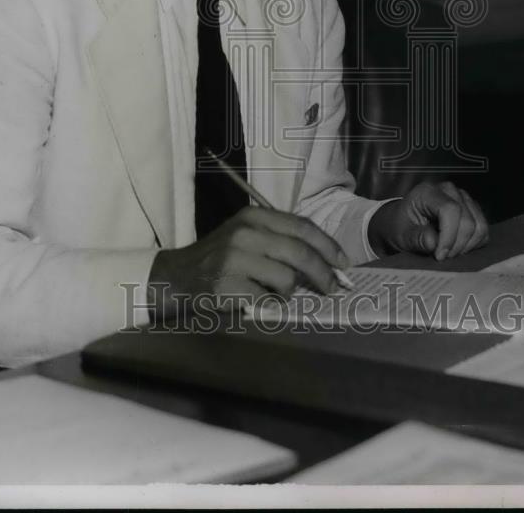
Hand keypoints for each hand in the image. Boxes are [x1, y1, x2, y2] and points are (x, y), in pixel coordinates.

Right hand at [147, 206, 348, 315]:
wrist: (179, 277)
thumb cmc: (221, 257)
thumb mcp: (247, 236)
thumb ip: (280, 241)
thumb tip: (327, 261)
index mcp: (254, 217)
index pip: (302, 227)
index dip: (328, 246)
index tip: (344, 263)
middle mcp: (245, 233)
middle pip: (300, 253)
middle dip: (323, 274)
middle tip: (333, 288)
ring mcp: (235, 259)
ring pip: (287, 279)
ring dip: (288, 292)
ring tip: (273, 292)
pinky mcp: (229, 286)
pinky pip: (268, 301)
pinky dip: (270, 306)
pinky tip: (257, 301)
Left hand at [368, 179, 488, 260]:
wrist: (402, 223)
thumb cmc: (400, 226)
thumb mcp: (402, 235)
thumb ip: (417, 238)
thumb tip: (434, 243)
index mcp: (428, 192)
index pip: (450, 210)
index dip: (449, 236)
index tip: (440, 255)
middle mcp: (449, 191)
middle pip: (467, 220)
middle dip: (457, 245)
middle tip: (442, 257)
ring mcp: (463, 199)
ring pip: (479, 226)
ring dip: (466, 246)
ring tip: (449, 253)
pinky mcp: (472, 210)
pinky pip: (483, 231)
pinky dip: (473, 244)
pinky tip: (457, 248)